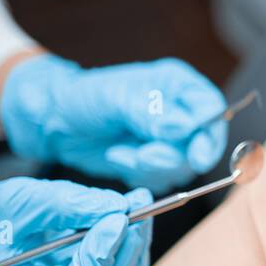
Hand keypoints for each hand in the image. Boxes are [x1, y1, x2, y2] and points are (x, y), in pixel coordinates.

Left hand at [0, 55, 227, 193]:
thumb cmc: (82, 98)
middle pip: (202, 143)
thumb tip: (184, 128)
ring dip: (151, 166)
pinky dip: (141, 175)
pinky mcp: (154, 162)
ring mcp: (167, 139)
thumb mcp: (115, 99)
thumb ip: (151, 113)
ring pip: (182, 166)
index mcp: (177, 86)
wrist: (54, 122)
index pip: (211, 109)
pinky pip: (163, 179)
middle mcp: (179, 112)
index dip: (209, 134)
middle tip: (143, 155)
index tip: (195, 155)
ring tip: (121, 152)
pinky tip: (119, 157)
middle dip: (172, 156)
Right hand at [0, 178, 152, 265]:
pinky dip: (134, 247)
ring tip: (138, 204)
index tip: (116, 220)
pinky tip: (134, 220)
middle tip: (138, 204)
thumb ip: (65, 205)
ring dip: (136, 243)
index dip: (100, 259)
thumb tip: (116, 207)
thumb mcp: (18, 203)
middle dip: (126, 245)